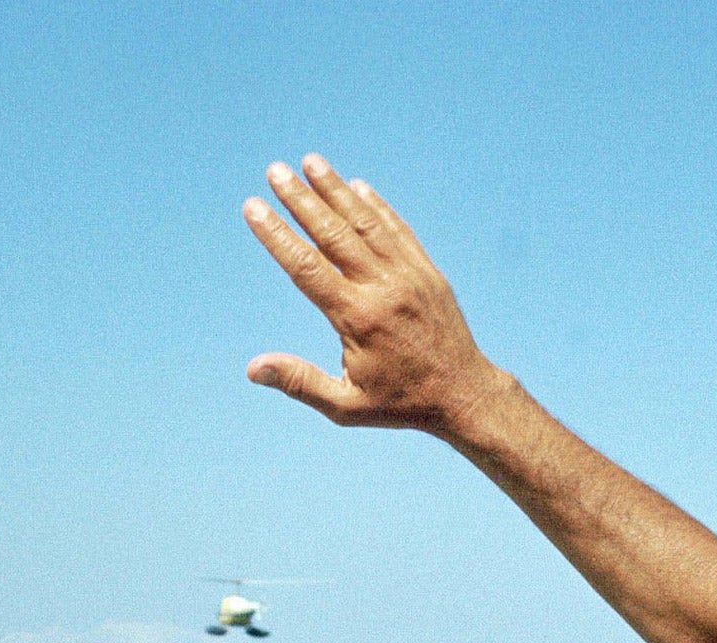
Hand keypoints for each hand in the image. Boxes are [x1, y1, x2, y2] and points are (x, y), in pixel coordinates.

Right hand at [242, 155, 504, 437]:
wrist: (464, 394)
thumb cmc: (401, 403)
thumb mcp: (346, 406)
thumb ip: (300, 382)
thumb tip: (252, 369)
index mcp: (358, 317)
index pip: (306, 266)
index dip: (277, 235)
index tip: (254, 207)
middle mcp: (383, 287)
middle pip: (334, 233)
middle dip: (301, 198)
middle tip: (275, 170)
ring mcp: (409, 275)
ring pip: (367, 222)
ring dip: (337, 189)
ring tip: (311, 162)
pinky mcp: (428, 272)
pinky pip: (398, 230)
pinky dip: (377, 206)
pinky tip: (357, 186)